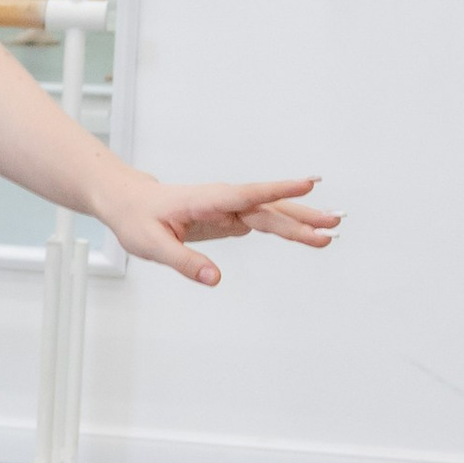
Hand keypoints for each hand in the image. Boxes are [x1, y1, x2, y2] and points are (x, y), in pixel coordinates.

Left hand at [107, 176, 337, 285]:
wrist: (130, 202)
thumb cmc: (137, 220)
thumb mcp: (152, 245)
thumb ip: (185, 262)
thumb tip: (216, 279)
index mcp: (205, 200)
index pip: (246, 195)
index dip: (277, 189)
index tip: (309, 183)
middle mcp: (223, 200)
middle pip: (268, 208)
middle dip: (301, 217)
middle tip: (333, 224)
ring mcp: (230, 208)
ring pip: (271, 213)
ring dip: (301, 221)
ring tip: (332, 231)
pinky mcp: (232, 217)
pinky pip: (265, 222)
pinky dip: (288, 227)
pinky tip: (310, 232)